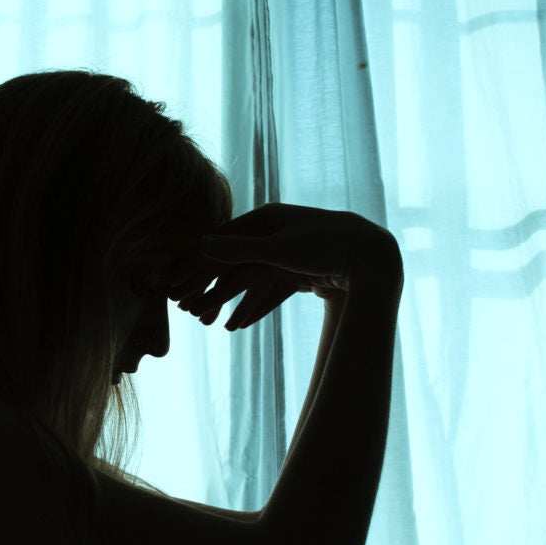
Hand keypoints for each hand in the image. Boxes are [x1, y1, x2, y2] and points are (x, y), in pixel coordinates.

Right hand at [165, 203, 398, 329]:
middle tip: (184, 308)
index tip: (175, 284)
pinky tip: (238, 325)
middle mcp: (273, 233)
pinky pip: (269, 292)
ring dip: (227, 303)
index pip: (220, 242)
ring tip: (206, 322)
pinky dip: (254, 307)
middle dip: (207, 288)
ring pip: (249, 281)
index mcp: (265, 220)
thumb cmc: (326, 246)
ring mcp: (287, 253)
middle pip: (232, 263)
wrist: (371, 256)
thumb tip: (201, 244)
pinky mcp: (301, 272)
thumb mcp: (279, 249)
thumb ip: (240, 249)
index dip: (195, 264)